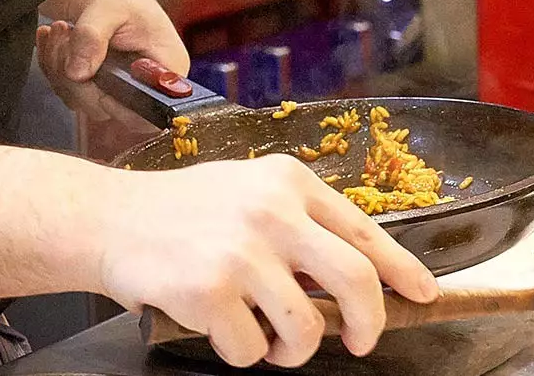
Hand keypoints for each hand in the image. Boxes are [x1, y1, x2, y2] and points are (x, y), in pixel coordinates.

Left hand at [37, 0, 187, 133]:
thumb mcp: (106, 5)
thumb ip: (92, 37)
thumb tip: (79, 73)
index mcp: (167, 69)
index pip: (151, 112)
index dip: (120, 107)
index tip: (92, 78)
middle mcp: (147, 85)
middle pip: (107, 107)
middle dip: (76, 75)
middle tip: (63, 34)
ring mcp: (120, 88)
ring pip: (82, 100)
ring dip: (59, 67)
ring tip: (58, 29)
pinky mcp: (97, 86)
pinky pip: (68, 90)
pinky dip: (53, 65)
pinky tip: (53, 38)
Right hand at [97, 154, 437, 367]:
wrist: (111, 218)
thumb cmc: (182, 210)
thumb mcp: (248, 191)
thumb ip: (299, 223)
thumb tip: (356, 277)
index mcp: (288, 181)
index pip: (365, 231)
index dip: (402, 271)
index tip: (423, 295)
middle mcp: (272, 211)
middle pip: (356, 281)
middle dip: (368, 324)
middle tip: (358, 341)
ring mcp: (242, 251)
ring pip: (306, 328)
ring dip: (290, 348)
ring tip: (265, 336)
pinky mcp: (212, 290)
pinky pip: (252, 350)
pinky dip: (240, 351)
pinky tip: (217, 324)